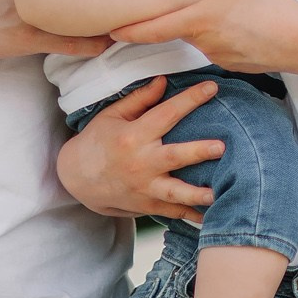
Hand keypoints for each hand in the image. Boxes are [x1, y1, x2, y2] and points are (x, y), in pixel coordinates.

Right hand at [57, 76, 220, 221]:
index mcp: (133, 136)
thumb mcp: (111, 115)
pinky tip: (212, 217)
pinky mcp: (147, 205)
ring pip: (175, 192)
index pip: (166, 114)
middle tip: (221, 147)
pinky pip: (173, 212)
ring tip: (219, 193)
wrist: (76, 178)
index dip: (190, 99)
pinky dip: (192, 216)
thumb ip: (139, 99)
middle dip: (198, 152)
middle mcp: (141, 162)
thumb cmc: (97, 141)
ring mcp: (145, 187)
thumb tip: (163, 80)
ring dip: (198, 193)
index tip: (212, 87)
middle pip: (173, 157)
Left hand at [113, 0, 297, 71]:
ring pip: (199, 37)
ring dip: (200, 25)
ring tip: (223, 9)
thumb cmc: (271, 7)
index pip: (154, 30)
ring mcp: (218, 56)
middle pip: (178, 29)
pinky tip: (238, 23)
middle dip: (173, 18)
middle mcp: (203, 42)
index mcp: (198, 21)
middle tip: (177, 1)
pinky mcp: (232, 64)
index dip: (130, 31)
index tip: (110, 31)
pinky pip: (216, 46)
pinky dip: (219, 34)